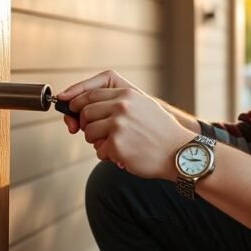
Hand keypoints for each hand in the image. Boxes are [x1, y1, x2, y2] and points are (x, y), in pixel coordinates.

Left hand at [57, 71, 189, 178]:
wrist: (179, 153)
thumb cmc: (160, 133)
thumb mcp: (143, 106)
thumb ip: (118, 103)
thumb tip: (84, 107)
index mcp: (127, 95)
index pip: (90, 95)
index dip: (76, 103)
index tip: (72, 110)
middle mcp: (121, 107)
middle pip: (85, 113)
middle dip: (87, 125)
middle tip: (101, 135)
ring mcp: (118, 125)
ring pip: (89, 133)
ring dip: (98, 142)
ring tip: (118, 145)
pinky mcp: (117, 145)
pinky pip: (99, 151)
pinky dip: (109, 156)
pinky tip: (126, 155)